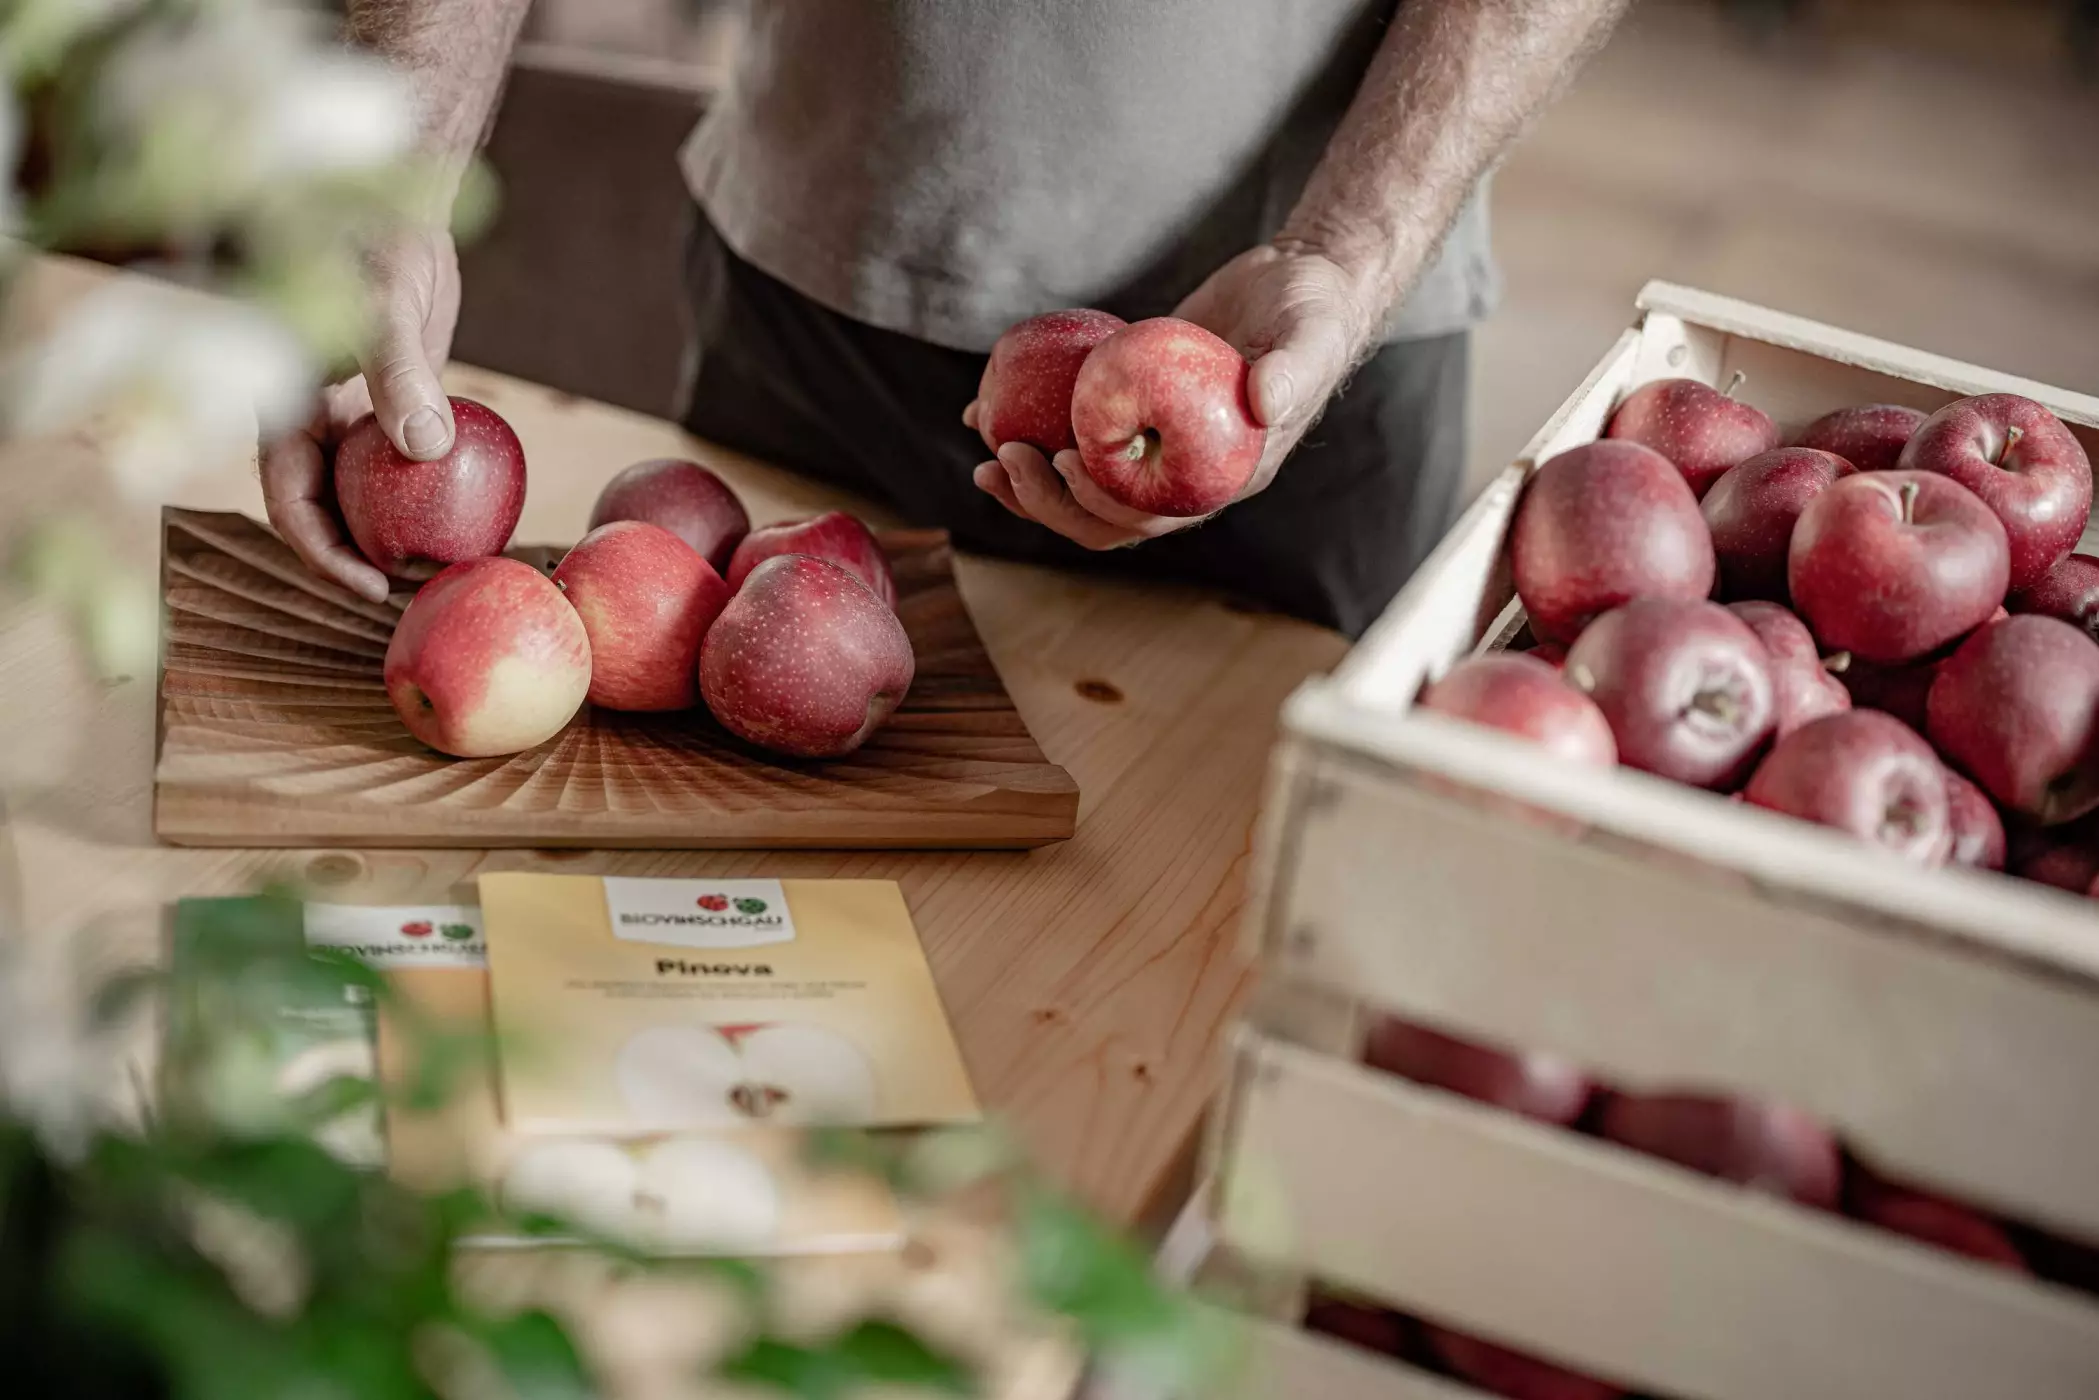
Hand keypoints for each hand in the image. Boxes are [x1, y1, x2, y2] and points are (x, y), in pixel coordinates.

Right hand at [261, 229, 461, 601]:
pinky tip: (473, 517)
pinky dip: (428, 491)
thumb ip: (398, 373)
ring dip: (396, 531)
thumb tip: (424, 449)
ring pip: (363, 491)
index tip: (372, 587)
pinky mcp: (389, 402)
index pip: (288, 498)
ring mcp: (348, 413)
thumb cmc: (370, 239)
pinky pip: (403, 461)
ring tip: (449, 566)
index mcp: (281, 402)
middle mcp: (309, 416)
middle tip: (422, 591)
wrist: (395, 201)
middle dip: (362, 556)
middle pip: (325, 508)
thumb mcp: (383, 305)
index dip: (323, 551)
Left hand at [968, 240, 1374, 550]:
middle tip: (1000, 461)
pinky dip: (1031, 424)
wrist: (1301, 281)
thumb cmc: (1315, 311)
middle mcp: (1181, 473)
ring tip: (983, 451)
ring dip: (1028, 481)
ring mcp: (1152, 444)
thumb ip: (1293, 371)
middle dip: (1045, 501)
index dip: (1100, 502)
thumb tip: (1263, 401)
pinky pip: (1074, 429)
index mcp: (1219, 478)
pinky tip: (986, 406)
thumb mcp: (1312, 335)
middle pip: (1101, 515)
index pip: (1150, 515)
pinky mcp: (1130, 407)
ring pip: (1080, 482)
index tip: (1062, 458)